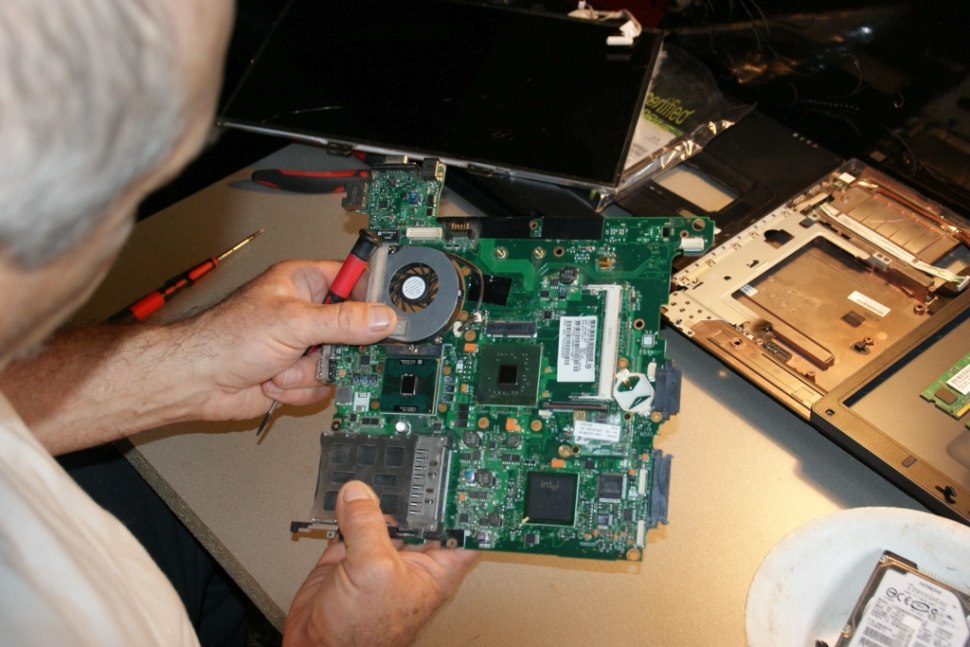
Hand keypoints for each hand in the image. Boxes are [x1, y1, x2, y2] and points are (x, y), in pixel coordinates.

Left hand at [182, 259, 396, 420]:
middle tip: (328, 352)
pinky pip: (322, 386)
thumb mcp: (292, 323)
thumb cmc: (225, 338)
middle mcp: (307, 313)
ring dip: (309, 373)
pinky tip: (273, 380)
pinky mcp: (298, 375)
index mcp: (304, 283)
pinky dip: (298, 389)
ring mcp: (303, 346)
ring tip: (282, 366)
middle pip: (354, 329)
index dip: (373, 297)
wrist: (196, 382)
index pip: (354, 281)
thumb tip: (381, 318)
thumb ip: (342, 321)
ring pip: (339, 363)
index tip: (390, 314)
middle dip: (335, 349)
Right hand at [283, 481, 477, 646]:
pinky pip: (350, 521)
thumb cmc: (363, 635)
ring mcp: (379, 554)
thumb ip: (368, 525)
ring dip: (373, 492)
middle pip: (418, 512)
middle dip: (411, 486)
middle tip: (408, 454)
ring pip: (382, 512)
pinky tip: (343, 490)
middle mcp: (410, 558)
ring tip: (371, 465)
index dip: (465, 499)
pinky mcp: (349, 554)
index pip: (461, 526)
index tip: (465, 467)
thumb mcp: (374, 569)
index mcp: (434, 566)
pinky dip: (344, 505)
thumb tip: (359, 495)